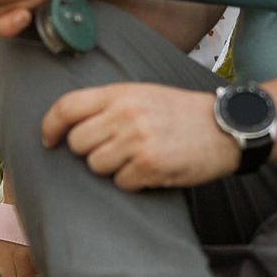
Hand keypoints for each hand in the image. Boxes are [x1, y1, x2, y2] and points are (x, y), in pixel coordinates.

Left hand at [41, 81, 237, 190]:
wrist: (227, 126)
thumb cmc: (182, 114)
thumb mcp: (144, 95)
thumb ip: (110, 106)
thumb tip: (69, 128)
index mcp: (120, 93)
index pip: (66, 107)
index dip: (50, 126)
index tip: (49, 141)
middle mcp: (125, 114)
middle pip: (78, 143)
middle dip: (90, 152)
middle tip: (115, 151)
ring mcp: (137, 140)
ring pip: (96, 166)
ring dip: (113, 169)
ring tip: (138, 158)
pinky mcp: (149, 165)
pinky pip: (121, 183)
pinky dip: (134, 182)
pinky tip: (153, 169)